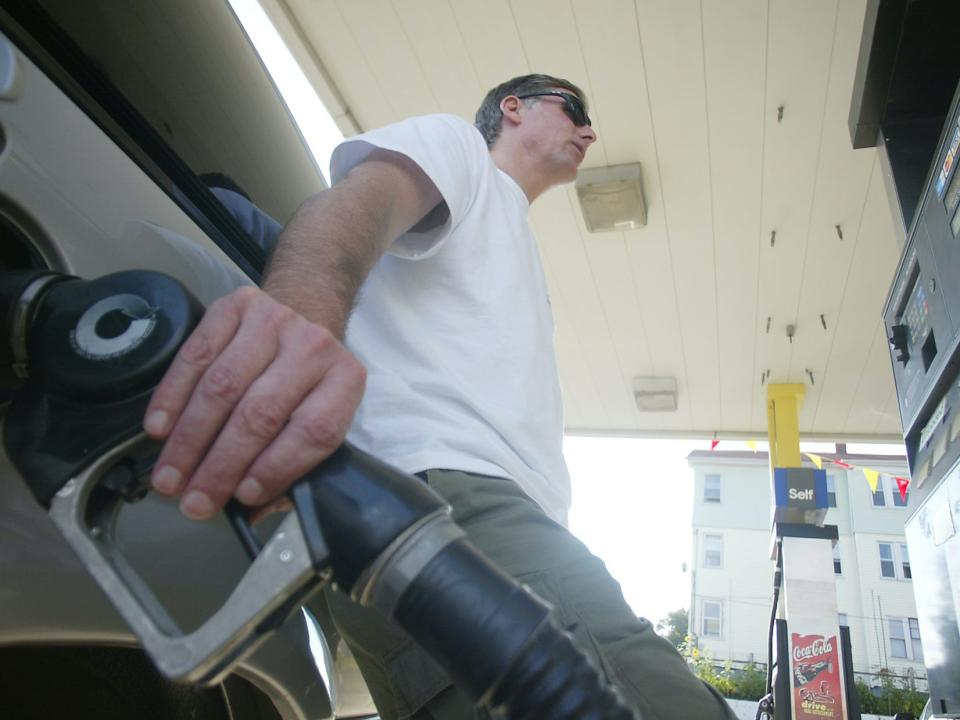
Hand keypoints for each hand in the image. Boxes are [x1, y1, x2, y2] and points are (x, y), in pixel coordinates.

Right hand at [143, 286, 365, 519]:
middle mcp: (314, 347)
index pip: (313, 431)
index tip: (242, 497)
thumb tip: (253, 512)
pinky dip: (173, 397)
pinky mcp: (238, 306)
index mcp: (344, 381)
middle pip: (260, 414)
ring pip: (222, 387)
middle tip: (193, 500)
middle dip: (220, 465)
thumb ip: (293, 466)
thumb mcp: (318, 417)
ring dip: (189, 440)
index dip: (276, 468)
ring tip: (170, 477)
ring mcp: (275, 322)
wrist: (303, 311)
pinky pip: (196, 356)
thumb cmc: (306, 381)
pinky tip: (160, 430)